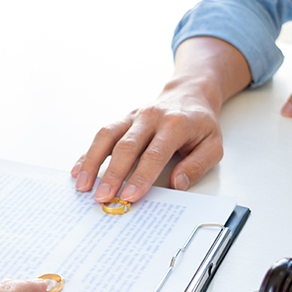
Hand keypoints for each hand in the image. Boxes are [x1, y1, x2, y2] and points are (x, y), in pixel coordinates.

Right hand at [71, 37, 249, 203]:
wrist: (189, 94)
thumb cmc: (200, 124)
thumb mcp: (214, 145)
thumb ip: (197, 166)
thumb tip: (177, 184)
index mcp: (175, 124)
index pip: (155, 153)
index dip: (140, 176)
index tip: (129, 196)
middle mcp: (150, 117)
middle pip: (127, 146)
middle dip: (112, 174)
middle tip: (102, 197)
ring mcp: (133, 117)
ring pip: (107, 136)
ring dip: (92, 162)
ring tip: (82, 185)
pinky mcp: (122, 120)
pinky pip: (102, 135)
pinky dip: (88, 153)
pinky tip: (78, 170)